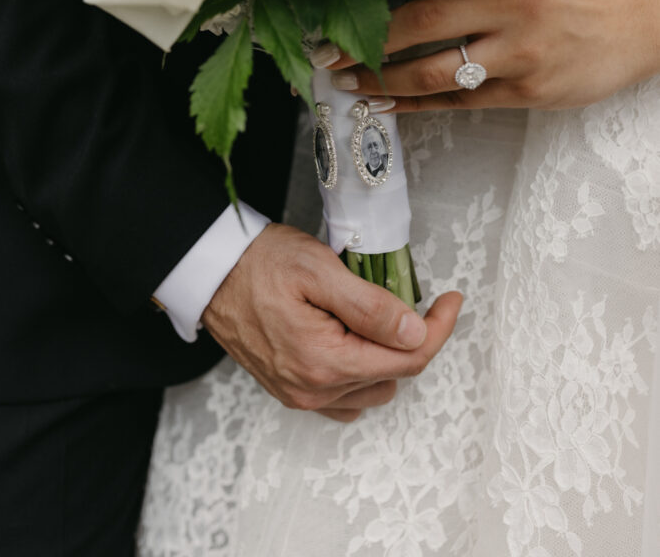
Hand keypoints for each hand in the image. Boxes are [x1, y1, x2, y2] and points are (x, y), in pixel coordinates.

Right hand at [201, 223, 461, 421]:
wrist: (209, 271)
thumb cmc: (258, 263)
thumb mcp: (319, 270)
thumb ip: (371, 306)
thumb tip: (416, 332)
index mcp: (324, 361)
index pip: (408, 359)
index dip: (439, 328)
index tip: (451, 301)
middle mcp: (313, 390)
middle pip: (394, 375)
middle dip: (410, 338)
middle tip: (404, 296)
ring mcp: (300, 394)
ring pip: (373, 388)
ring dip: (385, 356)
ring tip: (371, 313)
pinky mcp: (291, 390)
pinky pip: (345, 397)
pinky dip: (361, 372)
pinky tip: (353, 339)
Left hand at [325, 0, 659, 111]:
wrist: (638, 23)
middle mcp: (508, 12)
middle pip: (421, 26)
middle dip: (366, 40)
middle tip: (326, 49)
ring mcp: (518, 57)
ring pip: (435, 73)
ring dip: (383, 81)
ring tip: (347, 82)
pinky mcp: (527, 93)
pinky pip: (459, 102)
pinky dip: (418, 105)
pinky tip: (386, 106)